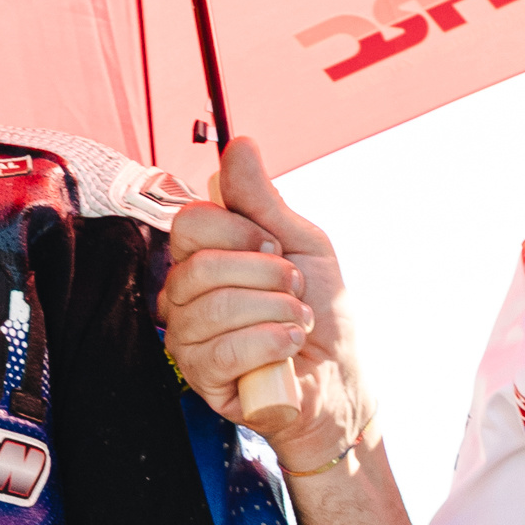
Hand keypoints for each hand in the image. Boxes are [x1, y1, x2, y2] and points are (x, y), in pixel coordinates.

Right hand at [159, 140, 373, 475]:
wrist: (339, 379)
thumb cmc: (321, 313)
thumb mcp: (301, 243)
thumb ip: (262, 199)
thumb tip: (239, 145)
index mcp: (205, 258)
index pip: (190, 223)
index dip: (240, 233)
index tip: (277, 250)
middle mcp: (185, 296)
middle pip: (199, 264)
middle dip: (267, 276)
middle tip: (294, 292)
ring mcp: (186, 338)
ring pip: (212, 306)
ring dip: (276, 312)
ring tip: (297, 324)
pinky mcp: (198, 378)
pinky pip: (221, 349)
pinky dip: (269, 343)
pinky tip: (289, 348)